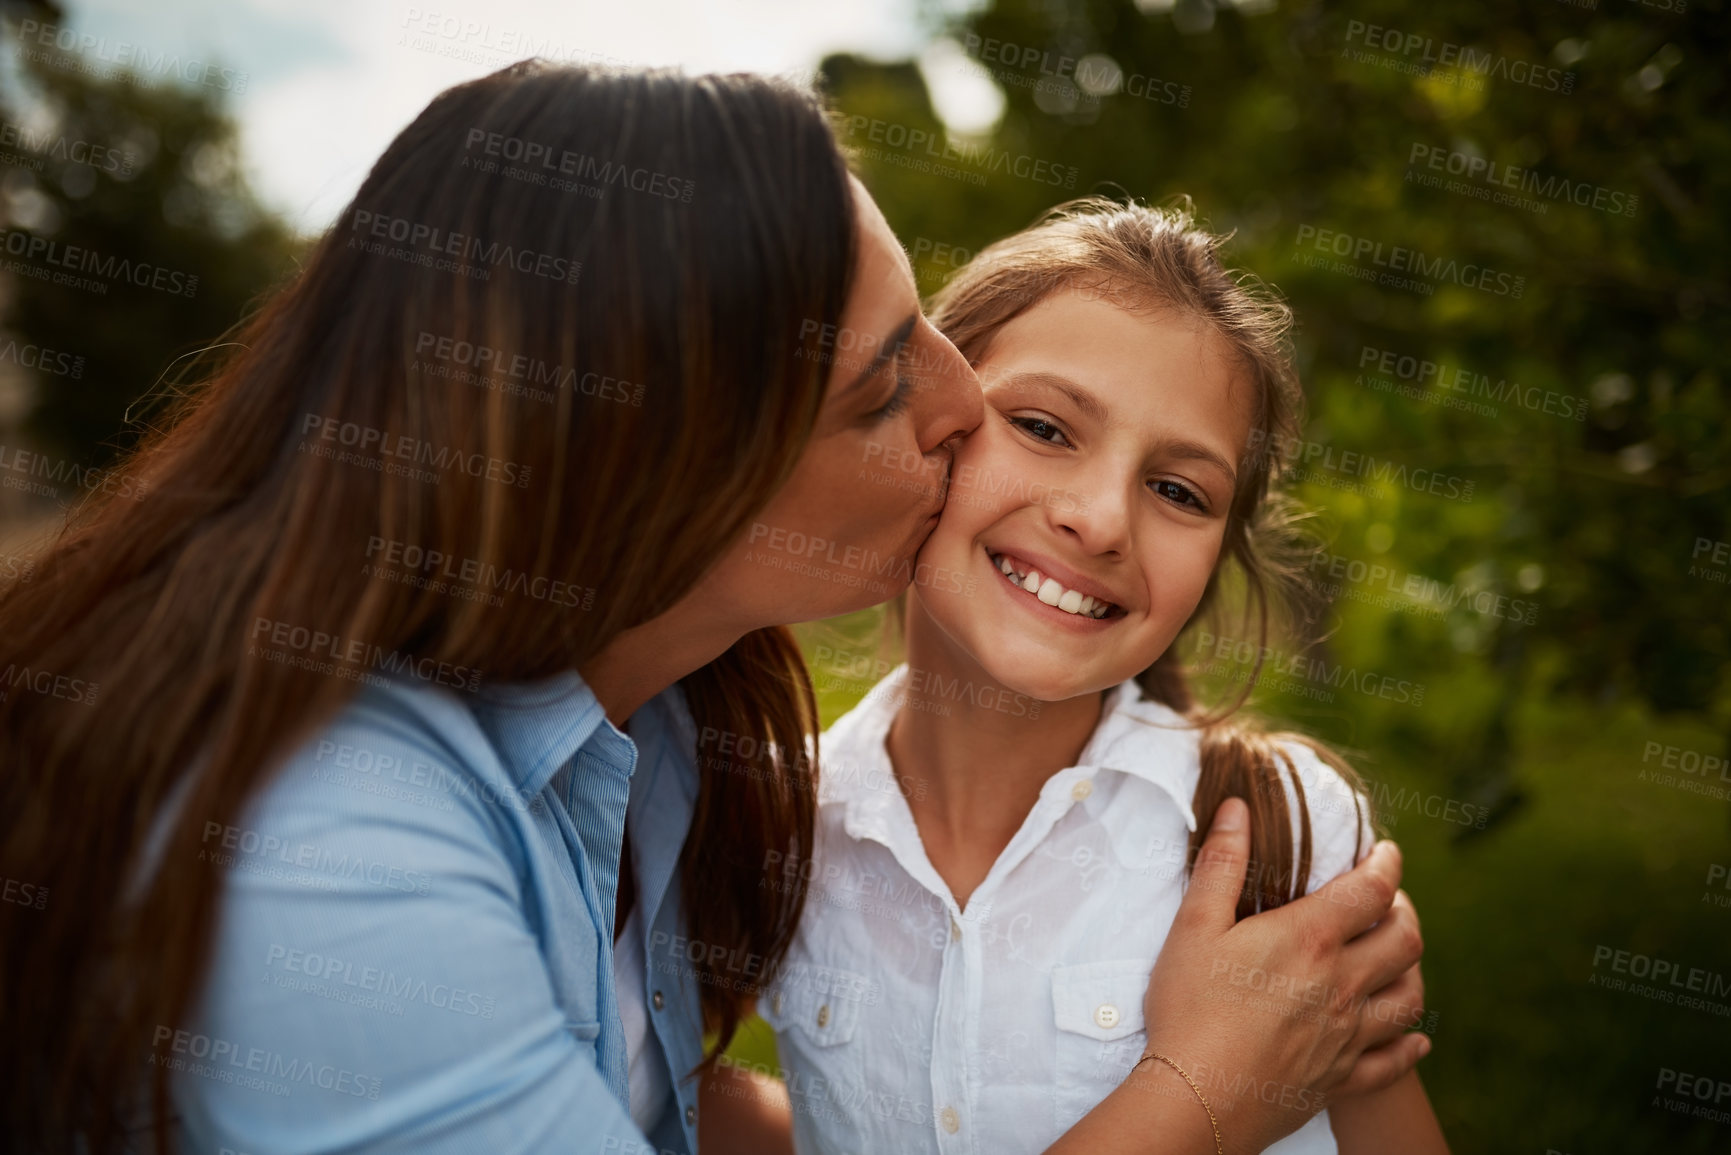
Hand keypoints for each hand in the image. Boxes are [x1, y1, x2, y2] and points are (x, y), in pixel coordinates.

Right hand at [1139, 797, 1427, 1151]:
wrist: (1196, 1097)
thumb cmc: (1188, 1009)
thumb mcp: (1193, 927)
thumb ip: (1222, 865)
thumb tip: (1238, 808)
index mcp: (1308, 940)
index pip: (1371, 890)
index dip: (1387, 864)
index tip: (1386, 852)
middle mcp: (1341, 985)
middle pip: (1405, 940)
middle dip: (1406, 911)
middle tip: (1390, 901)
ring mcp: (1348, 1035)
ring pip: (1411, 998)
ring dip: (1413, 970)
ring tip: (1398, 957)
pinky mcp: (1343, 1077)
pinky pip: (1396, 1062)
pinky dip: (1412, 1046)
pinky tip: (1415, 1039)